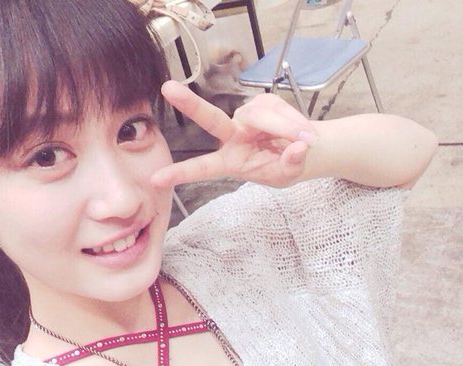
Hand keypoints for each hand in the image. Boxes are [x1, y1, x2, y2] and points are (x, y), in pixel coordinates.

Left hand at [151, 80, 317, 188]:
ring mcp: (246, 116)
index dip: (181, 173)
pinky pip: (279, 108)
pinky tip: (302, 131)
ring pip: (262, 116)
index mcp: (230, 162)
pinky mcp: (263, 101)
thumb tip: (298, 147)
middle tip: (168, 88)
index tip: (157, 179)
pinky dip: (294, 121)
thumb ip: (290, 164)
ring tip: (305, 140)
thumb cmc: (285, 167)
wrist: (303, 149)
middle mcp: (232, 135)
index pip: (203, 168)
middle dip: (190, 104)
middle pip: (210, 118)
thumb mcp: (287, 175)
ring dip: (286, 127)